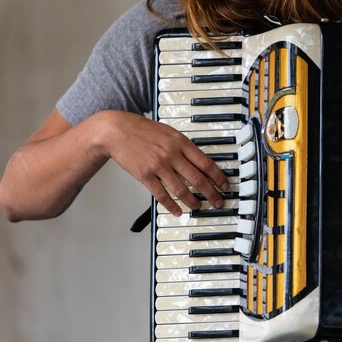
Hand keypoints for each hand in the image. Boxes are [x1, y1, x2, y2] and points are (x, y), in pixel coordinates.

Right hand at [98, 111, 229, 215]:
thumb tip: (200, 161)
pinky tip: (178, 211)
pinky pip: (162, 195)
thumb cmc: (142, 130)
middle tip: (218, 202)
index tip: (225, 186)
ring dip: (193, 202)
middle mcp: (172, 154)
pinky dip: (172, 205)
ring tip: (199, 207)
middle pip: (198, 179)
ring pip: (182, 189)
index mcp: (181, 142)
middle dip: (211, 193)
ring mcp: (158, 166)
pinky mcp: (145, 175)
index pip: (206, 163)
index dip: (218, 177)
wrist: (116, 131)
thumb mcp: (169, 132)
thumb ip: (184, 146)